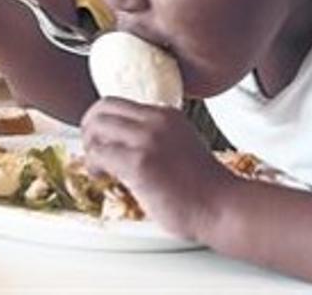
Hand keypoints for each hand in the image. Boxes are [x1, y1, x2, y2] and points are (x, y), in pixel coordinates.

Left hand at [81, 98, 231, 239]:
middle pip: (101, 110)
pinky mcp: (139, 163)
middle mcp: (155, 121)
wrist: (223, 207)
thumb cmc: (203, 187)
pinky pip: (99, 154)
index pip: (116, 103)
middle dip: (89, 131)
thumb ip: (155, 135)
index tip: (100, 139)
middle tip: (92, 152)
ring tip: (99, 168)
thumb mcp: (181, 143)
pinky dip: (93, 166)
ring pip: (96, 129)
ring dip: (89, 149)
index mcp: (165, 114)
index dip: (100, 121)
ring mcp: (147, 140)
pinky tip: (103, 177)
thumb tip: (121, 141)